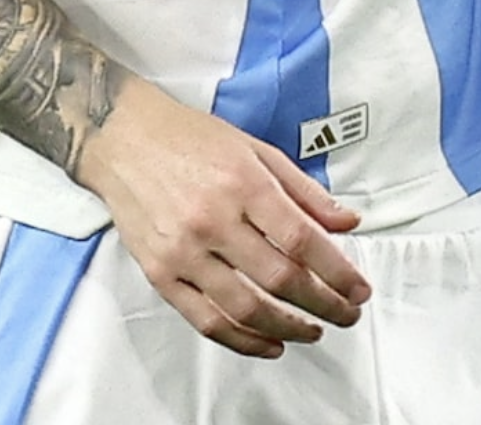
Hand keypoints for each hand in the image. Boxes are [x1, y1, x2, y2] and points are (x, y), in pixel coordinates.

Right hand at [75, 77, 369, 357]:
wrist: (123, 138)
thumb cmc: (189, 139)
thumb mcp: (255, 149)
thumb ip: (303, 189)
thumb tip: (346, 221)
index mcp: (242, 183)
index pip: (302, 240)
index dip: (337, 272)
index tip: (358, 289)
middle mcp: (213, 219)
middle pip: (279, 278)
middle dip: (323, 304)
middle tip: (346, 313)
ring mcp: (183, 250)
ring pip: (245, 308)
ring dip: (288, 328)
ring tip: (313, 331)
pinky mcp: (160, 273)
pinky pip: (206, 320)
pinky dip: (242, 340)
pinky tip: (269, 343)